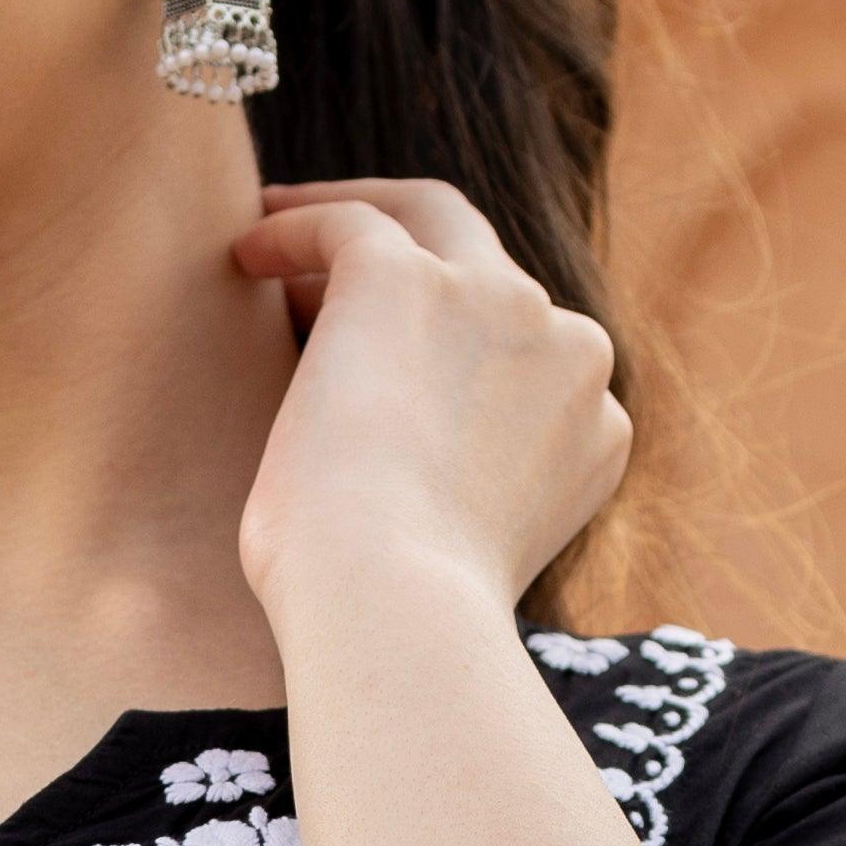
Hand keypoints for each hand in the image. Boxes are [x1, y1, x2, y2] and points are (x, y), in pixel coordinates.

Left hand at [229, 177, 628, 634]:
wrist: (390, 610)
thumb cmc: (397, 620)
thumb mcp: (468, 556)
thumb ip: (469, 496)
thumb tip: (403, 481)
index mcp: (598, 426)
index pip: (532, 359)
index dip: (455, 352)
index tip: (385, 365)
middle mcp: (568, 352)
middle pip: (496, 275)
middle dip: (424, 270)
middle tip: (336, 276)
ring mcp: (500, 303)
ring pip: (432, 225)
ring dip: (356, 235)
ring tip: (278, 245)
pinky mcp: (411, 279)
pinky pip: (352, 226)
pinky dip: (297, 228)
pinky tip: (247, 253)